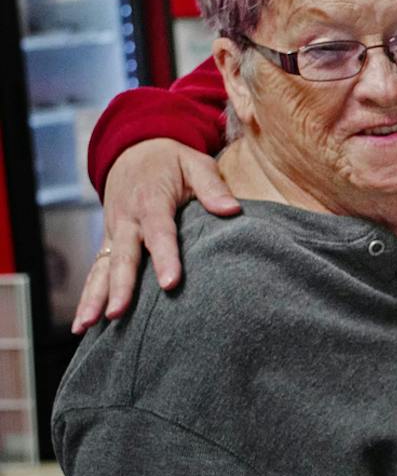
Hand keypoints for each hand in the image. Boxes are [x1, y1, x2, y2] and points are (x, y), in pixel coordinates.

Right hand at [73, 138, 238, 331]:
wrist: (134, 150)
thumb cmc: (172, 161)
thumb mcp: (196, 164)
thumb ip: (213, 188)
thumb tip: (232, 210)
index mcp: (151, 202)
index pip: (159, 234)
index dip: (164, 259)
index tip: (170, 284)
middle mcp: (127, 220)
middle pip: (123, 257)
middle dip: (120, 286)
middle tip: (118, 313)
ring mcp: (114, 233)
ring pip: (102, 268)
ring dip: (93, 297)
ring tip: (87, 326)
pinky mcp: (109, 242)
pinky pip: (96, 271)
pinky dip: (89, 295)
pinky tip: (85, 324)